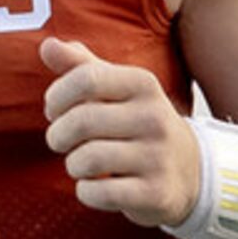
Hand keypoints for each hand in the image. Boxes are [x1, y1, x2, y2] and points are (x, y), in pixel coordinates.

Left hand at [41, 37, 201, 228]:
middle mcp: (154, 117)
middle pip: (81, 121)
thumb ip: (80, 66)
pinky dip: (86, 191)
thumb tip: (47, 45)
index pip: (85, 79)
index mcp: (143, 84)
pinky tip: (94, 186)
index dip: (56, 96)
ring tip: (80, 164)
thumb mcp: (116, 89)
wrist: (190, 169)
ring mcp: (157, 156)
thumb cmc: (137, 123)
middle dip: (58, 135)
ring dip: (72, 165)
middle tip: (61, 141)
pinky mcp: (155, 192)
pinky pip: (100, 193)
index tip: (54, 110)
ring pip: (87, 159)